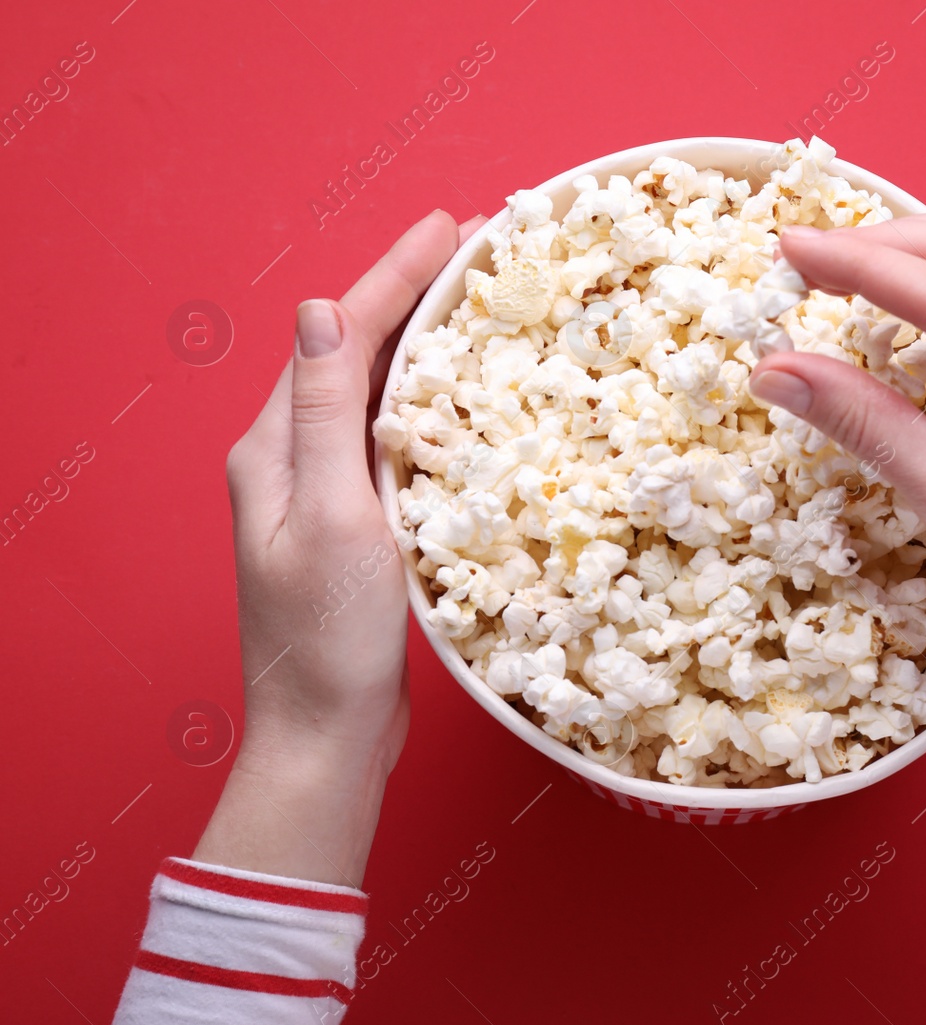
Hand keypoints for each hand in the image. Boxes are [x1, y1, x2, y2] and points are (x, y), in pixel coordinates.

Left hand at [192, 210, 482, 884]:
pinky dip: (431, 401)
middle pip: (354, 351)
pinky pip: (393, 437)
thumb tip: (317, 312)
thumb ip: (324, 417)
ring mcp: (323, 490)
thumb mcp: (332, 519)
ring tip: (481, 300)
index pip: (338, 335)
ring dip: (424, 340)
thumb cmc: (328, 636)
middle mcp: (292, 457)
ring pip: (375, 391)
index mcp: (277, 447)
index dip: (396, 274)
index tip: (454, 225)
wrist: (326, 732)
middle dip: (413, 293)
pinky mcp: (356, 521)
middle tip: (482, 248)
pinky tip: (466, 394)